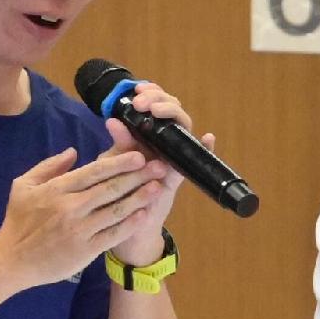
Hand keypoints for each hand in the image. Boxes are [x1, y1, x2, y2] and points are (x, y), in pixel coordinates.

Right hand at [0, 141, 162, 292]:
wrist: (12, 260)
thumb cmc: (18, 221)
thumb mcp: (23, 186)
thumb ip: (49, 167)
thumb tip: (73, 151)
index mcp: (56, 189)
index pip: (94, 172)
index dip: (119, 163)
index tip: (138, 155)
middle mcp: (71, 207)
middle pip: (110, 189)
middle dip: (138, 176)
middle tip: (159, 167)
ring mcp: (80, 230)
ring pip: (116, 211)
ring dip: (140, 198)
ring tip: (158, 188)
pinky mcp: (86, 250)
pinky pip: (114, 234)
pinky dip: (130, 224)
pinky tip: (144, 215)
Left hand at [101, 93, 199, 265]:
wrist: (122, 226)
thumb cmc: (115, 192)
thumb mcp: (111, 166)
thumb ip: (117, 144)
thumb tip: (112, 120)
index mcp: (143, 136)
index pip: (153, 105)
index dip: (150, 93)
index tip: (136, 92)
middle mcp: (161, 144)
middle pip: (171, 113)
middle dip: (160, 101)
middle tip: (143, 103)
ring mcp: (171, 159)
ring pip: (183, 130)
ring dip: (175, 116)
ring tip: (160, 111)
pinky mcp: (176, 178)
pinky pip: (194, 162)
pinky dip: (206, 149)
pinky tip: (208, 138)